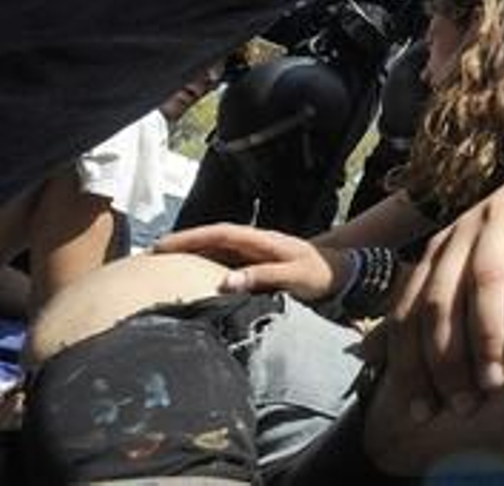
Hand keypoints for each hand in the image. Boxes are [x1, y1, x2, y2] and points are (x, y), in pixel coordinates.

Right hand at [156, 223, 350, 301]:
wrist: (339, 271)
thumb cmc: (318, 273)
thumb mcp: (293, 276)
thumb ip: (262, 277)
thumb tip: (225, 282)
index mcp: (260, 240)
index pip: (219, 233)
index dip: (190, 238)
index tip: (163, 246)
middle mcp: (253, 241)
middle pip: (211, 238)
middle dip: (181, 243)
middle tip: (150, 255)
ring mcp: (253, 251)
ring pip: (215, 248)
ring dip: (190, 253)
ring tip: (161, 265)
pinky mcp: (254, 262)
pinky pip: (224, 260)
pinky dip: (204, 264)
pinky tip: (189, 275)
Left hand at [384, 141, 503, 417]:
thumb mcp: (483, 264)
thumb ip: (455, 305)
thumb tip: (420, 372)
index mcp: (438, 251)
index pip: (410, 313)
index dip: (411, 364)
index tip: (422, 413)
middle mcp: (460, 233)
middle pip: (440, 301)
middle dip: (447, 359)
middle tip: (464, 404)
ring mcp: (498, 217)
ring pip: (481, 281)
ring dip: (484, 335)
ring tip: (495, 379)